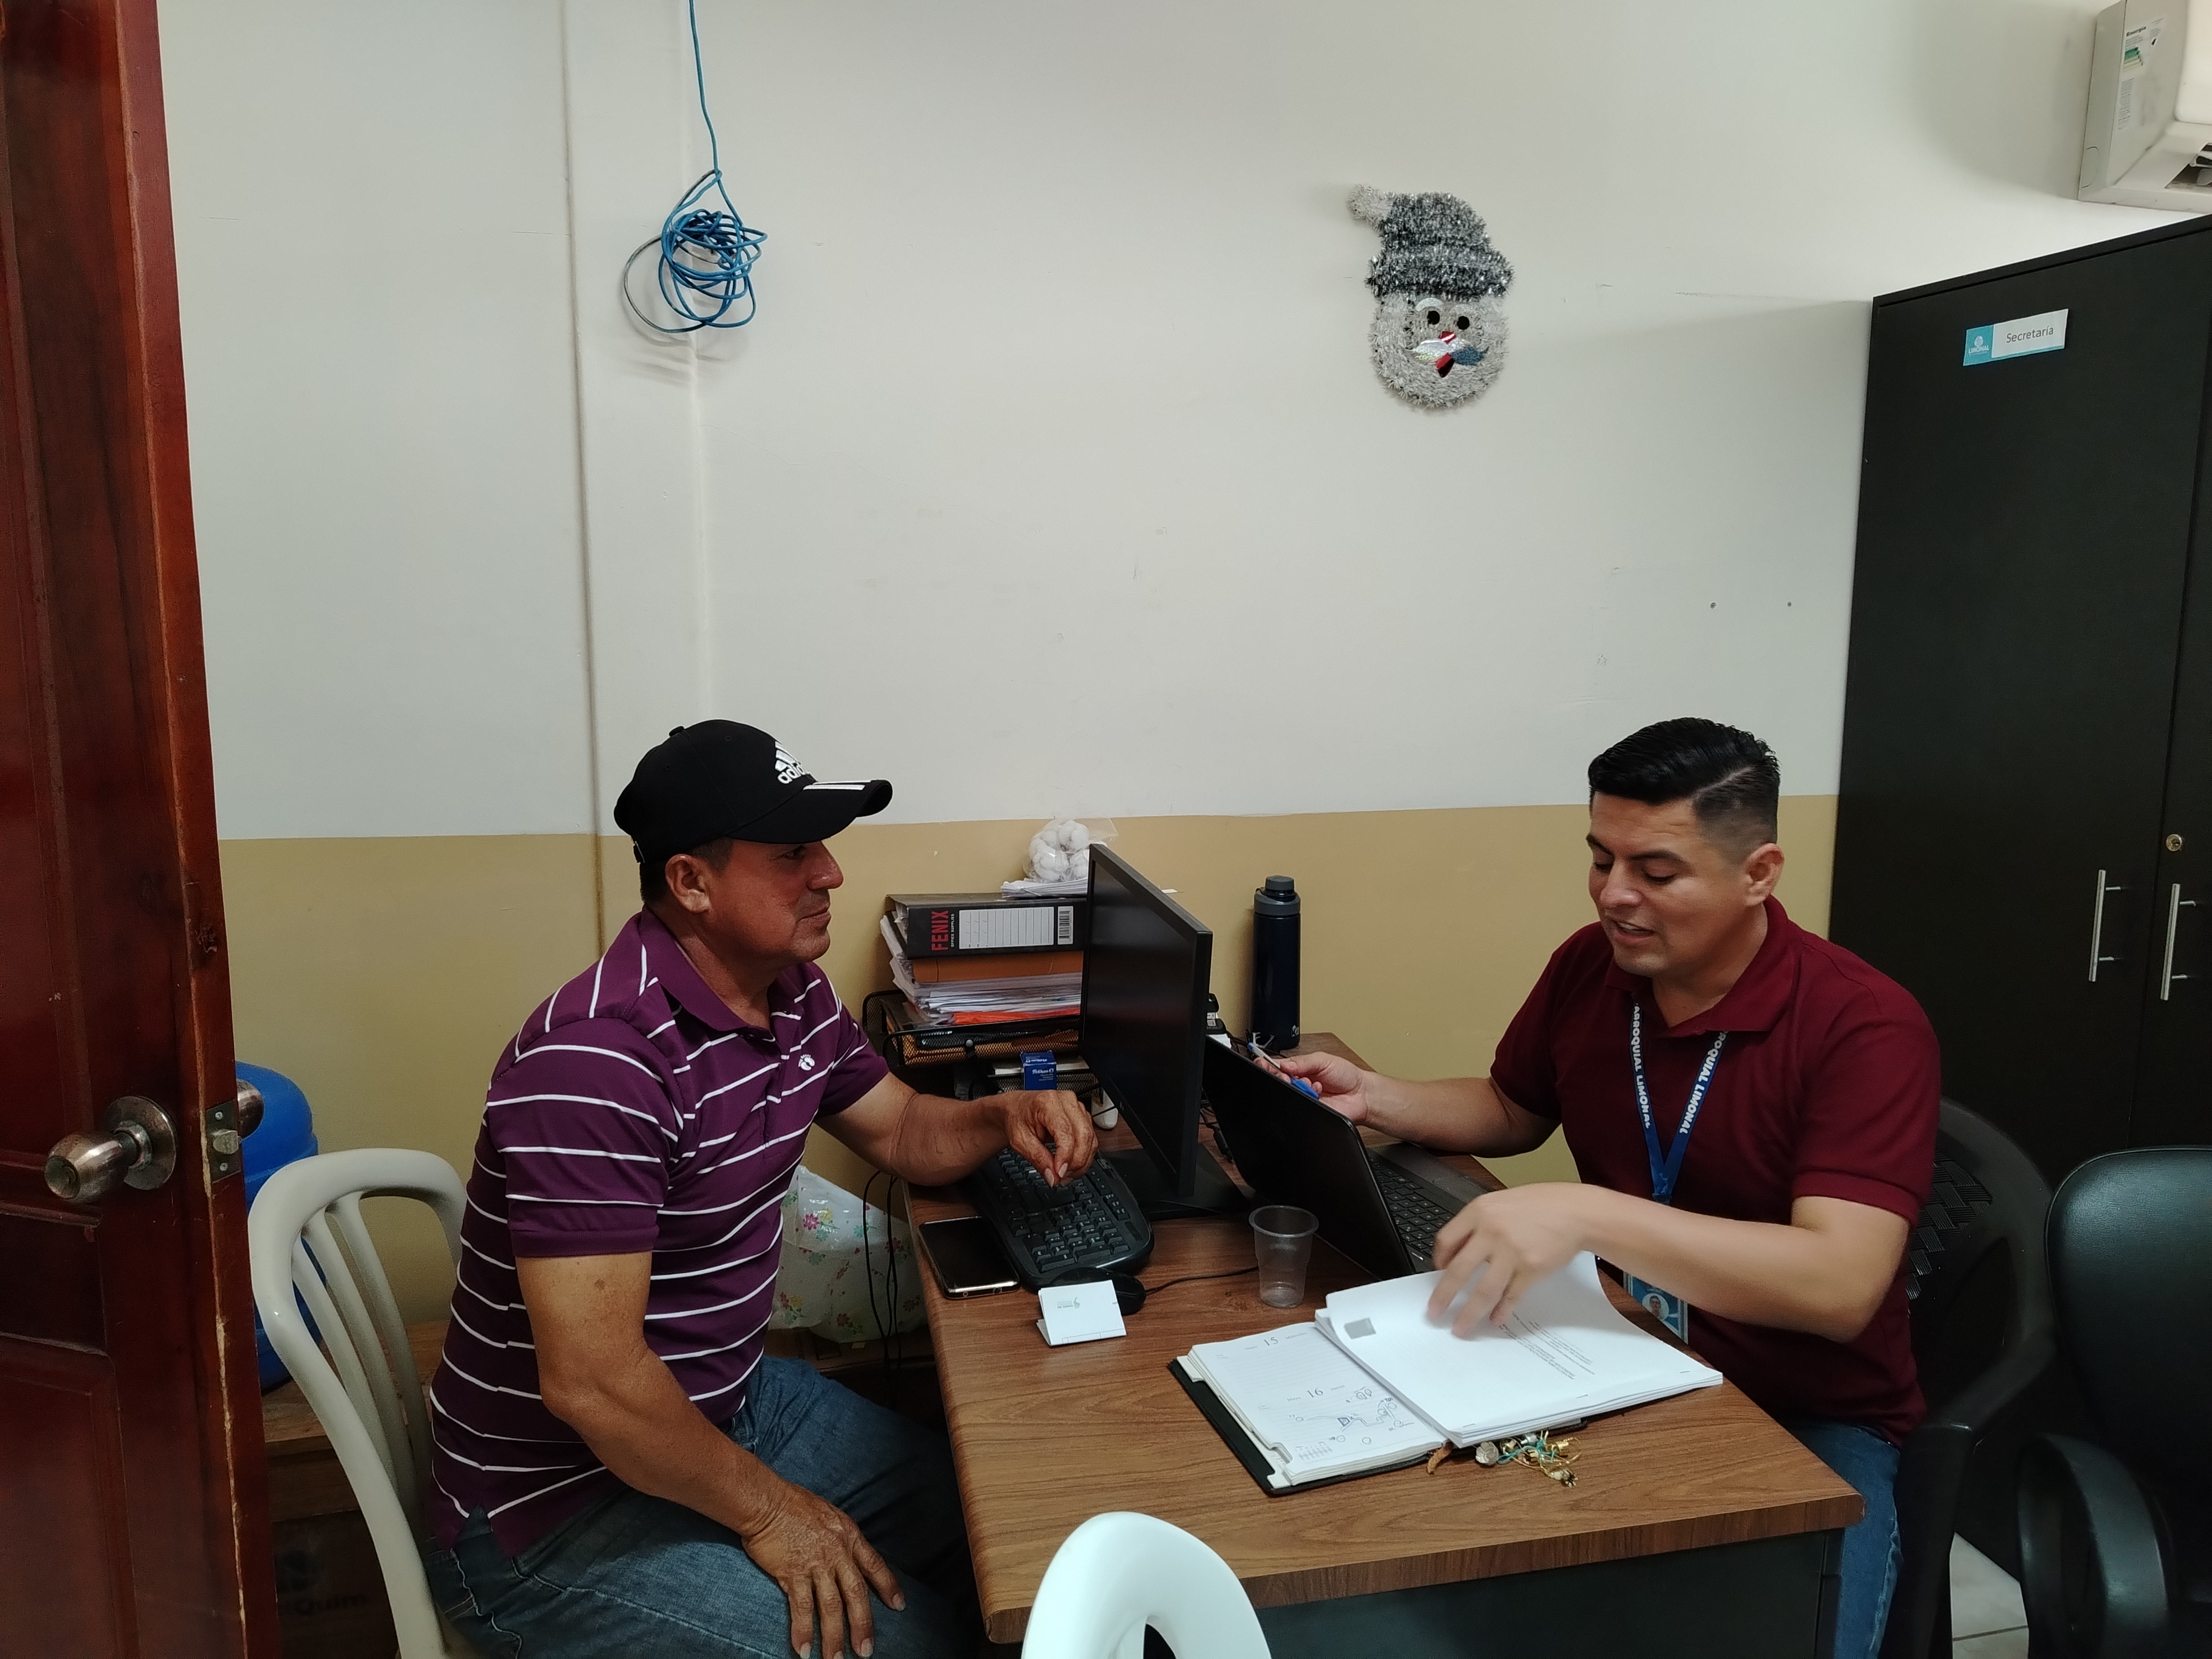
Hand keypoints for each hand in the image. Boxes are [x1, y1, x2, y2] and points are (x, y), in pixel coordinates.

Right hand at [737, 1476, 904, 1658]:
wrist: (767, 1501)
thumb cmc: (794, 1503)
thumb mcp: (828, 1515)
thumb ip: (839, 1537)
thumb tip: (843, 1554)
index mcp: (849, 1536)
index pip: (875, 1565)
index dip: (888, 1586)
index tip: (899, 1606)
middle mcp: (837, 1553)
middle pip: (856, 1594)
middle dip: (863, 1624)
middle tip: (866, 1650)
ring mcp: (816, 1564)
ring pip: (831, 1606)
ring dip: (833, 1636)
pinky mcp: (792, 1573)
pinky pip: (801, 1607)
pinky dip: (803, 1630)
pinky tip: (803, 1649)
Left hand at [997, 1088, 1096, 1184]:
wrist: (1017, 1108)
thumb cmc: (1018, 1118)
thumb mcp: (1019, 1140)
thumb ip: (1037, 1158)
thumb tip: (1053, 1177)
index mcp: (1048, 1102)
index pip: (1066, 1131)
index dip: (1066, 1156)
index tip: (1060, 1173)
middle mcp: (1067, 1101)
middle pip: (1084, 1135)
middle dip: (1076, 1162)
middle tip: (1062, 1177)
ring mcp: (1077, 1108)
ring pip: (1090, 1139)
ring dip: (1081, 1162)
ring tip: (1065, 1175)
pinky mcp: (1083, 1117)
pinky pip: (1090, 1140)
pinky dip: (1083, 1157)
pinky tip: (1071, 1166)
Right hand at [1273, 1051, 1372, 1122]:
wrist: (1361, 1094)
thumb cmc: (1346, 1075)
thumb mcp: (1323, 1060)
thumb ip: (1302, 1061)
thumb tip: (1283, 1064)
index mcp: (1299, 1069)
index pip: (1277, 1067)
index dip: (1269, 1066)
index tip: (1266, 1064)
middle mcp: (1298, 1084)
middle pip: (1278, 1082)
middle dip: (1283, 1078)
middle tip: (1291, 1076)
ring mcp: (1303, 1098)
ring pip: (1287, 1095)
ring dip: (1298, 1087)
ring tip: (1311, 1084)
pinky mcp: (1309, 1110)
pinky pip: (1299, 1107)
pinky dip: (1308, 1098)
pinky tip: (1317, 1094)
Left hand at [1425, 1184, 1593, 1335]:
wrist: (1575, 1211)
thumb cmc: (1539, 1206)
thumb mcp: (1500, 1203)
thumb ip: (1477, 1224)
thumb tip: (1456, 1254)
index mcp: (1479, 1211)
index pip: (1446, 1240)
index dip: (1438, 1261)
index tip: (1437, 1274)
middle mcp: (1492, 1231)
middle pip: (1459, 1271)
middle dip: (1443, 1296)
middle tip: (1434, 1312)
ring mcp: (1512, 1252)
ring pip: (1484, 1291)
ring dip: (1470, 1314)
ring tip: (1462, 1328)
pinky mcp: (1531, 1269)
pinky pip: (1511, 1296)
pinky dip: (1502, 1311)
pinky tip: (1496, 1319)